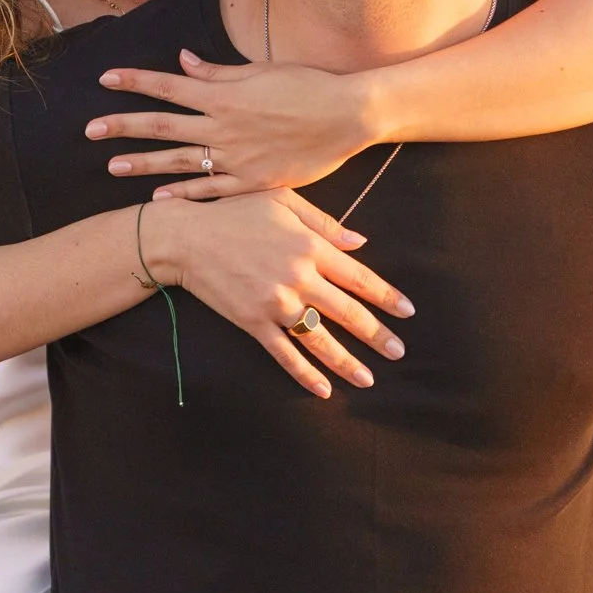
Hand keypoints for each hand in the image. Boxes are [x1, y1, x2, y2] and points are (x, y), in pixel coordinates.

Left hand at [87, 53, 375, 196]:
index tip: (104, 80)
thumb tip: (181, 62)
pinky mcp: (255, 181)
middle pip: (163, 125)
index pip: (168, 86)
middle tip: (89, 130)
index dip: (134, 82)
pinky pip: (212, 189)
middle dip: (123, 126)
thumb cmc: (308, 85)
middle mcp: (224, 125)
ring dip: (144, 163)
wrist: (347, 115)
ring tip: (113, 166)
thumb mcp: (260, 71)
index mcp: (224, 94)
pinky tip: (159, 198)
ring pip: (180, 160)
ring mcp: (237, 156)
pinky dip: (185, 193)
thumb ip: (217, 72)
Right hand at [140, 192, 413, 399]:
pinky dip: (305, 374)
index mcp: (311, 247)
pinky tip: (324, 390)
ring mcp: (276, 304)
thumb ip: (325, 223)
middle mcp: (299, 278)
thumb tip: (361, 243)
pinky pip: (285, 354)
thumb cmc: (235, 212)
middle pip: (348, 313)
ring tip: (369, 379)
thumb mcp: (283, 202)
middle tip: (399, 352)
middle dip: (378, 335)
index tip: (407, 311)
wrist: (186, 237)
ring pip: (321, 340)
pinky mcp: (254, 323)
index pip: (360, 278)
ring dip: (348, 362)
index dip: (387, 296)